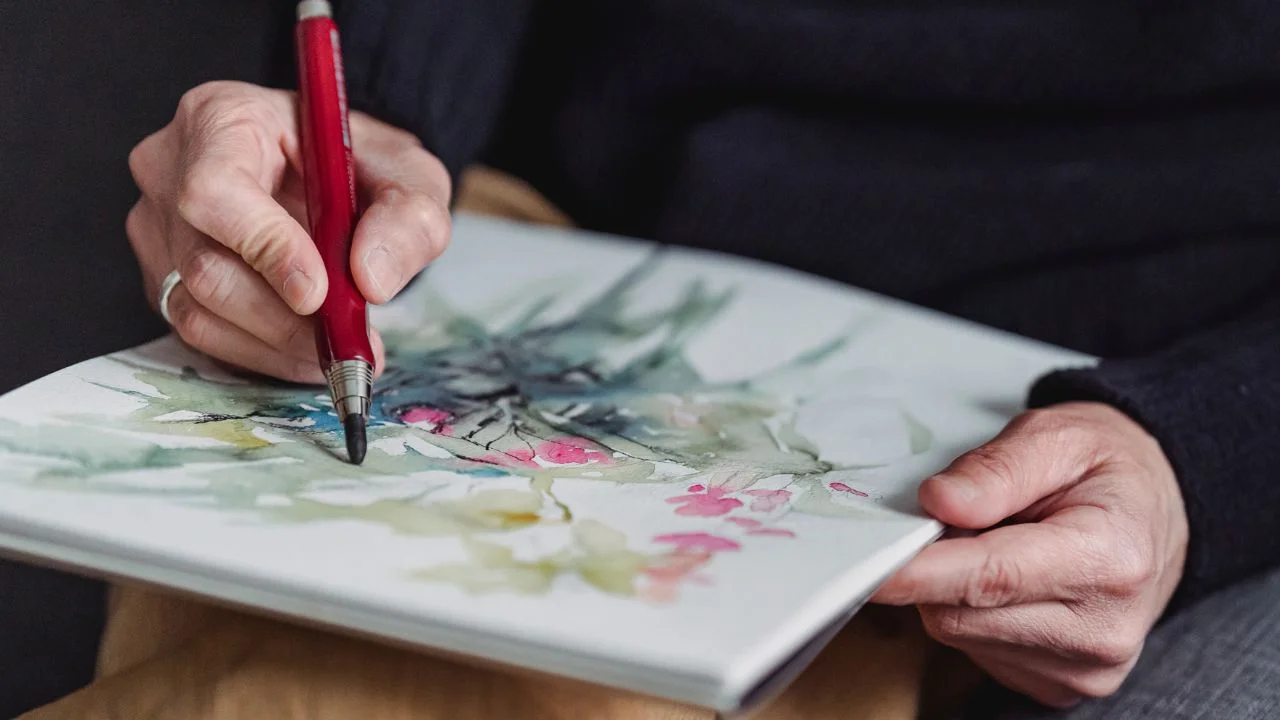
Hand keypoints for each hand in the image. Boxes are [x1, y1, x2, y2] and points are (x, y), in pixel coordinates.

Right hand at [126, 81, 451, 382]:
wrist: (335, 178)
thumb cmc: (361, 165)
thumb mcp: (409, 176)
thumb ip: (407, 218)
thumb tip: (372, 279)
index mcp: (221, 118)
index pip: (215, 190)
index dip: (264, 248)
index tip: (318, 292)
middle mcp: (170, 168)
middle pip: (204, 263)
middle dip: (282, 317)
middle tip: (347, 340)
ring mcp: (157, 225)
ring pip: (196, 308)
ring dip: (275, 344)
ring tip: (339, 349)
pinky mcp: (162, 275)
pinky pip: (198, 331)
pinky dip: (260, 353)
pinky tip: (306, 351)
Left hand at [871, 402, 1188, 706]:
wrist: (1157, 512)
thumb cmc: (1104, 468)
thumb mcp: (1057, 437)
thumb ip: (996, 469)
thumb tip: (938, 502)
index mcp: (1109, 559)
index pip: (992, 577)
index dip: (921, 572)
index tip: (868, 565)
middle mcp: (1102, 628)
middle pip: (961, 614)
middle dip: (934, 566)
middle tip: (955, 518)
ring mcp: (1085, 668)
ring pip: (960, 634)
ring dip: (953, 589)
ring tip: (997, 543)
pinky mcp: (1060, 686)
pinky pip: (977, 652)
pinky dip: (972, 613)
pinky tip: (1009, 582)